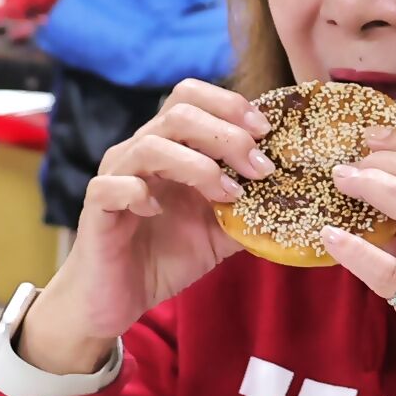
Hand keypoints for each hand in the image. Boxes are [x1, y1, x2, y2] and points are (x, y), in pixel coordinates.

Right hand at [20, 79, 262, 374]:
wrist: (119, 298)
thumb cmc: (166, 256)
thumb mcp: (221, 230)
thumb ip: (252, 207)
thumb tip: (298, 195)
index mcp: (170, 147)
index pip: (192, 97)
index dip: (230, 105)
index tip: (266, 131)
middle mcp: (140, 152)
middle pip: (178, 112)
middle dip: (227, 135)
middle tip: (259, 168)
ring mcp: (116, 177)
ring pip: (150, 144)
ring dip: (197, 166)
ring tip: (227, 194)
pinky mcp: (97, 208)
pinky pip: (113, 186)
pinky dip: (140, 193)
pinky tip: (158, 211)